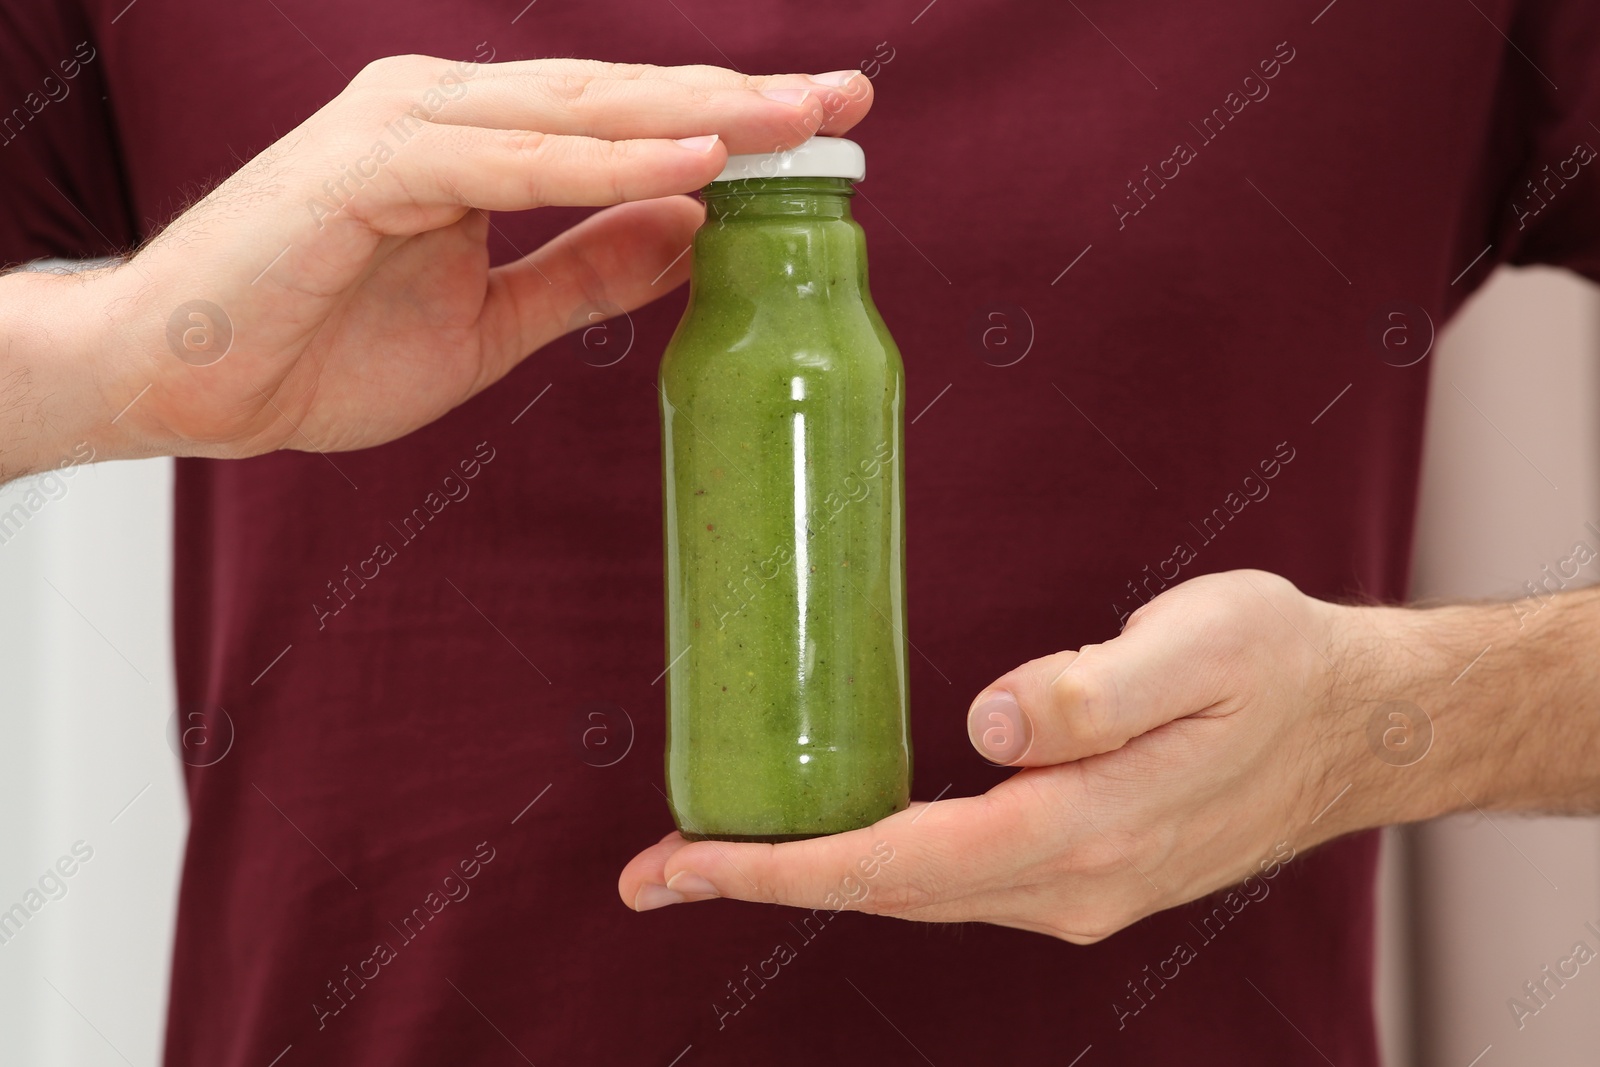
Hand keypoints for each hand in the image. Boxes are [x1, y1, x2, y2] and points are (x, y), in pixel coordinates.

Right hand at [3, 56, 869, 474]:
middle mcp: (449, 111)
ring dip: (690, 113)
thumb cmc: (320, 348)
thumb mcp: (493, 322)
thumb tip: (691, 230)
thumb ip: (585, 270)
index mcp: (479, 140)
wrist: (188, 382)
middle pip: (621, 96)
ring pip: (578, 113)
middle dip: (739, 98)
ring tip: (797, 120)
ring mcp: (407, 125)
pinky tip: (686, 158)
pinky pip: (509, 163)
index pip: (625, 120)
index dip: (727, 121)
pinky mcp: (369, 165)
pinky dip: (598, 162)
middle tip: (848, 96)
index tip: (827, 128)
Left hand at [620, 570, 1401, 941]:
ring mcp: (1080, 888)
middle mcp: (1073, 883)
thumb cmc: (1283, 665)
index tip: (684, 865)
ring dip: (813, 878)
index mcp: (1085, 831)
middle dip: (766, 882)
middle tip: (657, 866)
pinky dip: (877, 867)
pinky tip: (839, 839)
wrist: (1362, 723)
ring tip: (719, 855)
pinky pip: (955, 881)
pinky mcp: (1085, 868)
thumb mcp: (1204, 644)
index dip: (781, 869)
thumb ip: (1098, 688)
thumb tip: (990, 724)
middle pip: (887, 896)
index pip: (898, 867)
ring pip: (916, 895)